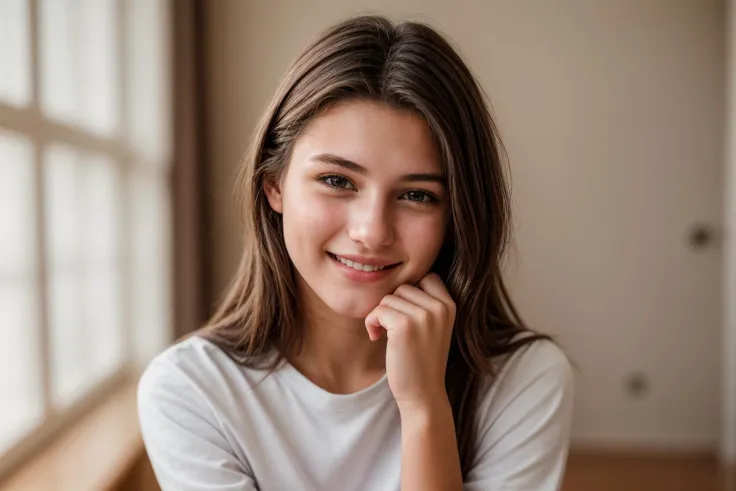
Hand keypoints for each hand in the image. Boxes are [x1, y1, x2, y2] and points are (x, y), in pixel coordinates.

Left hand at [365, 273, 455, 413]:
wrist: (423, 394)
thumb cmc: (422, 361)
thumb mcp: (433, 327)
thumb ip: (425, 304)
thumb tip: (396, 279)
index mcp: (450, 305)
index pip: (426, 278)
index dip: (410, 294)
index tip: (405, 315)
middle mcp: (439, 307)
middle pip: (403, 288)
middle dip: (392, 307)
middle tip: (391, 329)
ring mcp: (423, 315)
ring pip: (388, 298)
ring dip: (380, 316)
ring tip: (385, 335)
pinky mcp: (404, 325)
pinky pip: (378, 310)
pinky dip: (372, 323)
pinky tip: (377, 338)